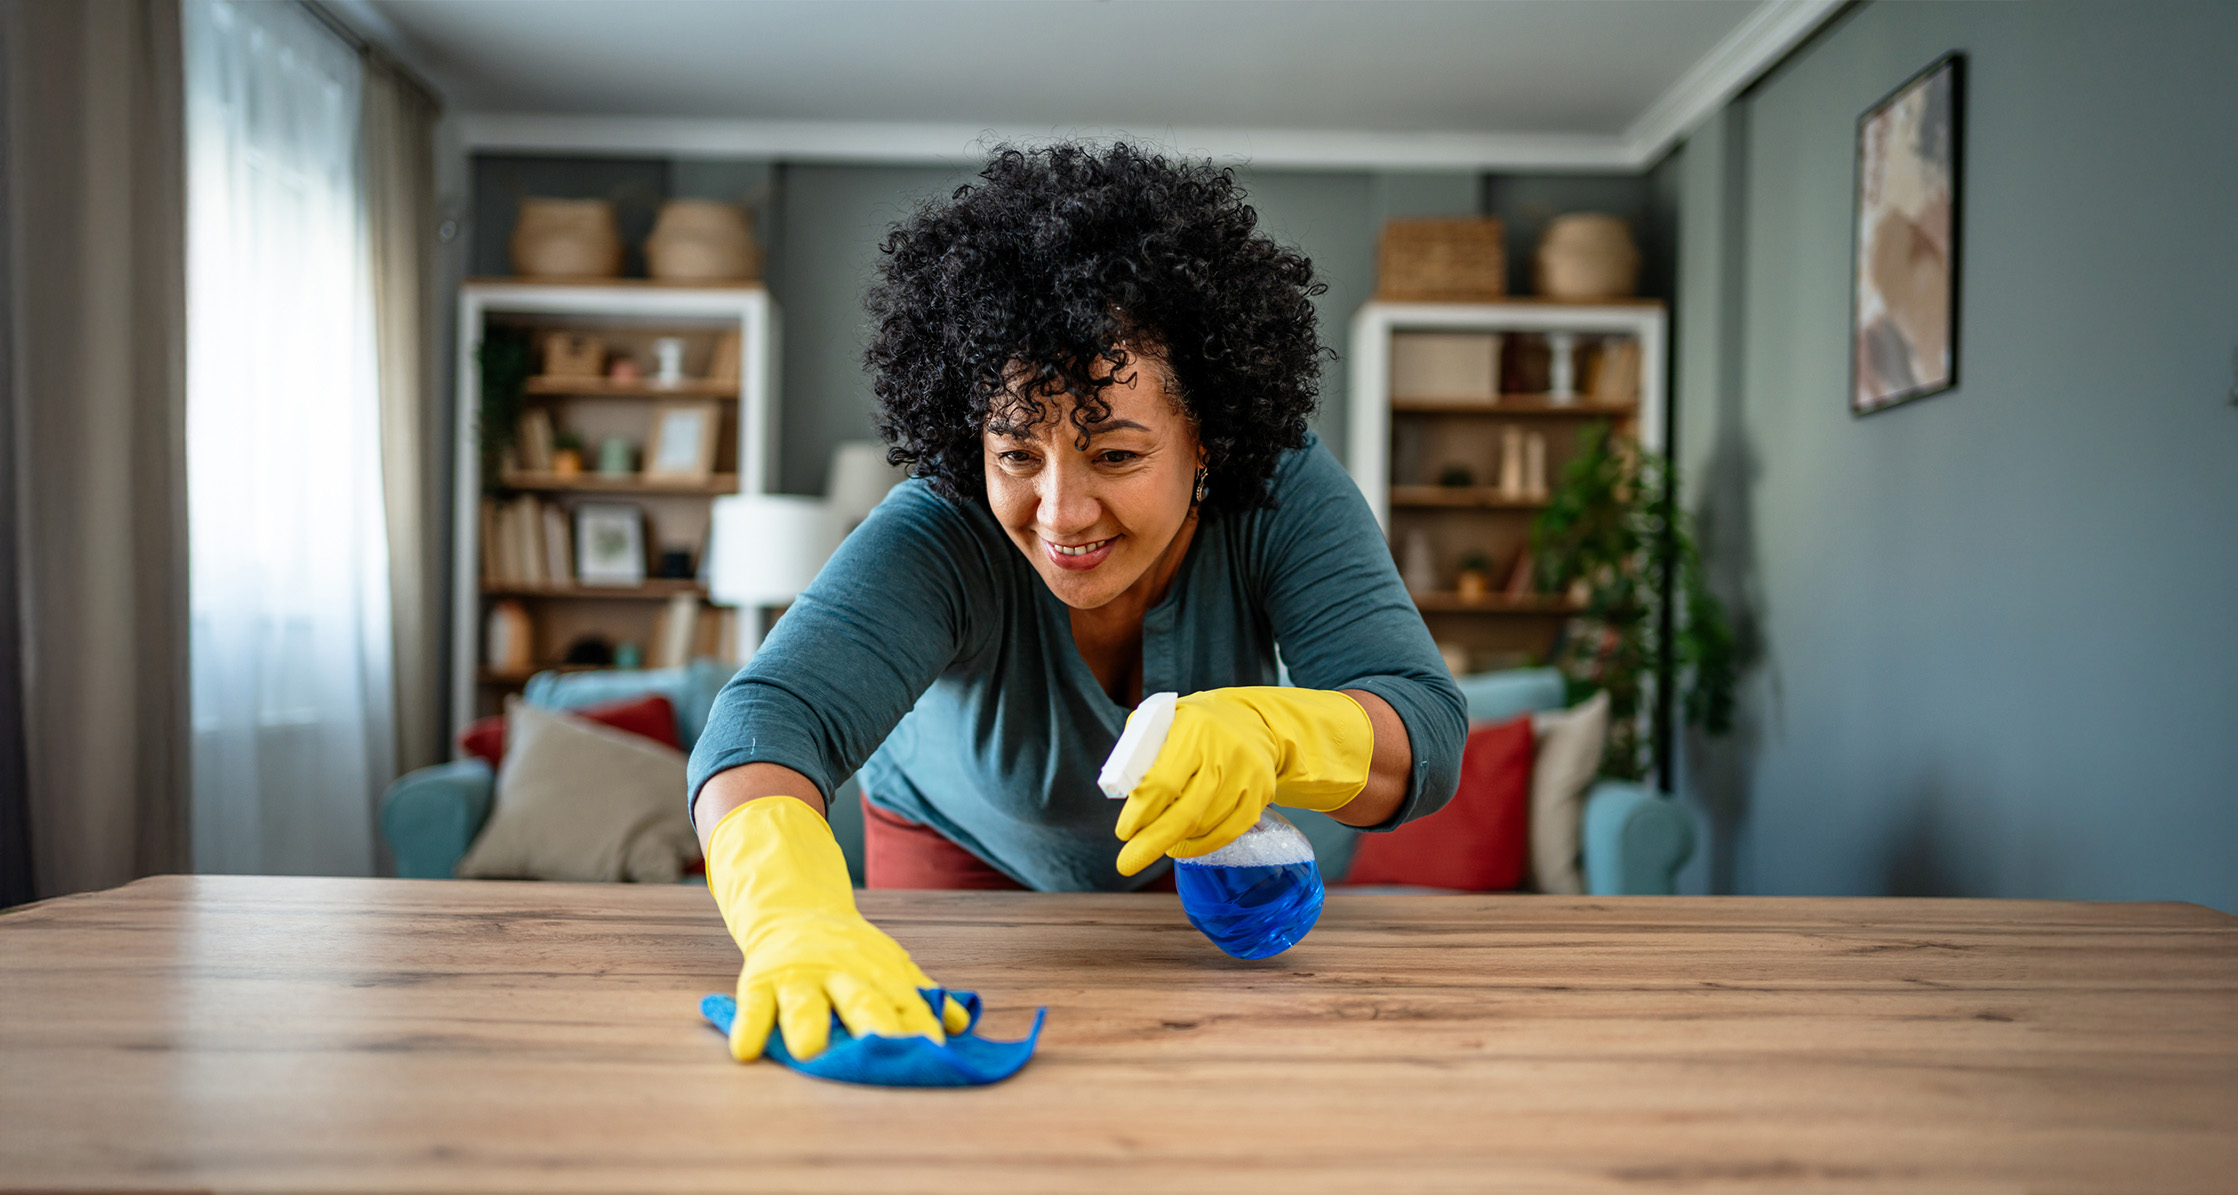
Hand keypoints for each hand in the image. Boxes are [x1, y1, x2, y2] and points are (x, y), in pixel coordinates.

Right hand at [705, 795, 969, 1060]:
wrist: (797, 911)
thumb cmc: (852, 952)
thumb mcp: (892, 966)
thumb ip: (923, 995)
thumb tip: (961, 1023)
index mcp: (880, 973)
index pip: (906, 1003)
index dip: (920, 1027)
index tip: (934, 1053)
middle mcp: (843, 974)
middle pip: (861, 1000)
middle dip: (872, 1024)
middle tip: (881, 1049)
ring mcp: (801, 977)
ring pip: (806, 1004)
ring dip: (808, 1026)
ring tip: (809, 1052)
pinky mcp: (761, 981)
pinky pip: (755, 1006)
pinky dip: (749, 1027)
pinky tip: (745, 1050)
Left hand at [1112, 687, 1373, 875]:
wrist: (1253, 722)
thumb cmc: (1197, 726)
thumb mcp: (1165, 720)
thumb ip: (1141, 749)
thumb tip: (1122, 788)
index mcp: (1194, 730)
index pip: (1163, 781)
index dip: (1141, 812)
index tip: (1124, 831)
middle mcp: (1224, 753)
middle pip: (1185, 812)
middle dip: (1152, 842)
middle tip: (1127, 863)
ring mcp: (1247, 776)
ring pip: (1204, 826)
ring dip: (1174, 840)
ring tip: (1156, 841)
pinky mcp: (1261, 795)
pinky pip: (1227, 833)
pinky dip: (1200, 845)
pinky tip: (1181, 846)